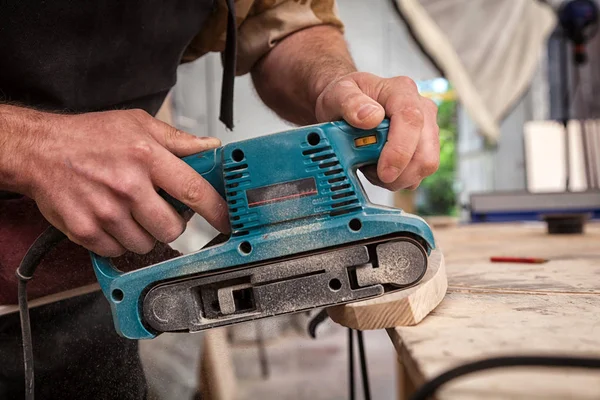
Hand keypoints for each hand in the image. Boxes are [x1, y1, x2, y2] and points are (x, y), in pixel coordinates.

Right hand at [12, 108, 227, 256]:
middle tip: (160, 210)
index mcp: (146, 157)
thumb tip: (210, 147)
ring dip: (145, 233)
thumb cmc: (88, 136)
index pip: (194, 191)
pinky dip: (120, 241)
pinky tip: (112, 220)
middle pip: (172, 229)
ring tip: (131, 211)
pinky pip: (118, 251)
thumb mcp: (138, 125)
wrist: (39, 150)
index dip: (217, 211)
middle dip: (172, 224)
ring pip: (147, 244)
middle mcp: (128, 186)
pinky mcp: (86, 231)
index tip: (228, 221)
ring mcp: (106, 212)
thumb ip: (178, 140)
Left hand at [315, 72, 439, 189]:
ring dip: (394, 177)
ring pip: (423, 167)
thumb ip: (350, 102)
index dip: (400, 151)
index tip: (384, 172)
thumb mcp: (337, 93)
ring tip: (370, 164)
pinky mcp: (424, 149)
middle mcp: (421, 109)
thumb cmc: (343, 97)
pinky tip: (377, 168)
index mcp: (401, 91)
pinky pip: (416, 175)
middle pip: (425, 152)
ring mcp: (426, 131)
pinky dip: (395, 179)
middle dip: (398, 172)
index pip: (411, 121)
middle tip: (370, 170)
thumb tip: (371, 117)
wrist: (345, 105)